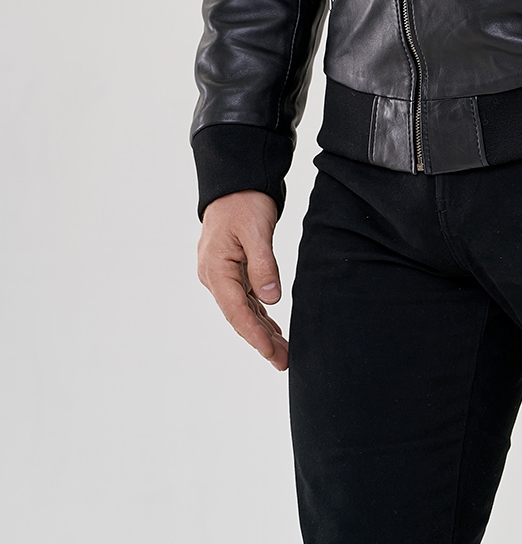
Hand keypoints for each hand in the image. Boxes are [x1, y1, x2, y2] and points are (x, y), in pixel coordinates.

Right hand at [197, 190, 287, 370]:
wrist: (235, 181)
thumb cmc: (244, 202)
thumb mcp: (256, 230)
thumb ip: (263, 265)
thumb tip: (271, 299)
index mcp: (216, 269)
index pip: (237, 311)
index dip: (255, 335)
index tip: (271, 353)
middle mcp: (215, 277)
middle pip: (239, 317)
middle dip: (261, 341)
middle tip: (284, 362)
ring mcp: (222, 275)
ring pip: (244, 311)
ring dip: (263, 331)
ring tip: (284, 353)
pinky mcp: (232, 270)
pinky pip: (246, 300)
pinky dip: (260, 316)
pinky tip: (274, 329)